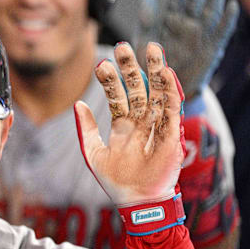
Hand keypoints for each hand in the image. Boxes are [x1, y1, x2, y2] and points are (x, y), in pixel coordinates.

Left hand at [74, 42, 184, 205]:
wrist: (136, 202)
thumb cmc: (114, 181)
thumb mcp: (93, 153)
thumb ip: (85, 129)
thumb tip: (77, 103)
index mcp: (122, 126)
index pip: (116, 97)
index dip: (110, 81)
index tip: (101, 64)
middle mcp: (140, 122)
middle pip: (137, 89)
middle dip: (131, 68)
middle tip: (123, 46)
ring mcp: (156, 126)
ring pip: (157, 93)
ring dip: (155, 71)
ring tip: (152, 48)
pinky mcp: (171, 134)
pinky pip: (172, 109)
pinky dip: (171, 91)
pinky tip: (166, 73)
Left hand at [134, 0, 238, 98]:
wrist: (162, 91)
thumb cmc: (149, 64)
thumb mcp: (143, 42)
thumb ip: (146, 20)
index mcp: (171, 19)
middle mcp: (188, 23)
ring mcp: (202, 35)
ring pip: (211, 10)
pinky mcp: (213, 49)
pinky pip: (222, 32)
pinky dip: (228, 20)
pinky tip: (232, 5)